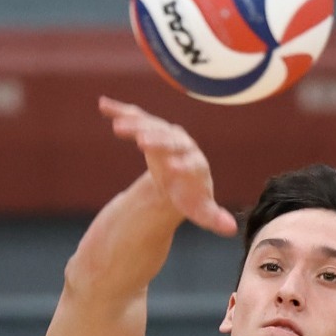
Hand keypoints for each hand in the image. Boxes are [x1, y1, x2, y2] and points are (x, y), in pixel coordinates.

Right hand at [98, 97, 237, 235]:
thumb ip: (213, 217)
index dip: (183, 165)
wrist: (178, 175)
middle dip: (158, 141)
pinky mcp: (149, 127)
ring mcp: (165, 133)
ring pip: (152, 125)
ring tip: (118, 127)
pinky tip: (103, 105)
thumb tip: (231, 229)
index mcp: (196, 163)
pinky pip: (135, 117)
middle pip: (171, 141)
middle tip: (142, 142)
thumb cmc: (190, 194)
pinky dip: (121, 110)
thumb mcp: (200, 209)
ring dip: (136, 124)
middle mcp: (183, 144)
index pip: (191, 162)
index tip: (172, 169)